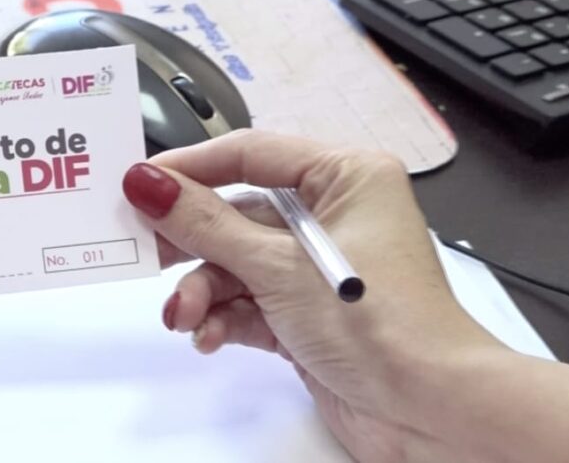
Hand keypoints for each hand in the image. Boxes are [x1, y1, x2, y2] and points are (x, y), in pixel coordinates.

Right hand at [121, 130, 568, 461]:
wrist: (429, 414)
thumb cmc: (384, 326)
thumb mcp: (278, 265)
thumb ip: (205, 224)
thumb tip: (148, 183)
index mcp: (345, 177)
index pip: (251, 154)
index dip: (191, 166)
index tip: (139, 180)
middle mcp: (332, 215)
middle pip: (236, 211)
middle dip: (190, 240)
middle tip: (142, 248)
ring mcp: (315, 268)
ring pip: (235, 262)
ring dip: (203, 291)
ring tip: (184, 316)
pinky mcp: (304, 313)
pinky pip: (246, 301)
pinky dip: (222, 317)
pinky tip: (208, 335)